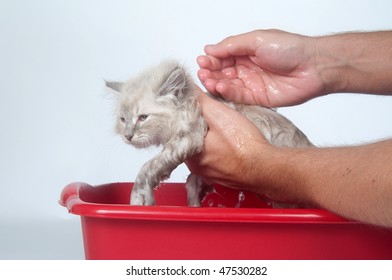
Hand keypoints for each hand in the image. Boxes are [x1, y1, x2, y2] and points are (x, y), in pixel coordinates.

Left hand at [185, 87, 271, 191]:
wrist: (265, 167)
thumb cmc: (244, 144)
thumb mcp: (219, 114)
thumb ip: (200, 101)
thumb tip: (187, 89)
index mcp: (189, 153)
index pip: (178, 132)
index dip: (185, 118)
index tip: (192, 109)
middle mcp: (196, 167)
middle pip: (189, 141)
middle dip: (196, 129)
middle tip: (209, 118)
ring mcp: (209, 174)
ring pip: (202, 152)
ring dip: (208, 141)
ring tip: (221, 130)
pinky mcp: (221, 177)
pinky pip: (215, 161)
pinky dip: (219, 151)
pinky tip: (228, 144)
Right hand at [197, 29, 324, 106]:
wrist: (313, 67)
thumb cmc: (289, 48)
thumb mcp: (256, 40)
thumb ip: (232, 46)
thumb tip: (210, 49)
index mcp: (245, 52)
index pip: (222, 57)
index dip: (211, 60)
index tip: (202, 61)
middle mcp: (246, 68)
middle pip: (222, 73)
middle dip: (210, 73)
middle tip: (203, 73)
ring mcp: (251, 84)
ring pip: (227, 85)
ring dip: (215, 83)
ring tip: (209, 80)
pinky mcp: (256, 98)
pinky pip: (237, 96)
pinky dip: (227, 92)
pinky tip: (221, 87)